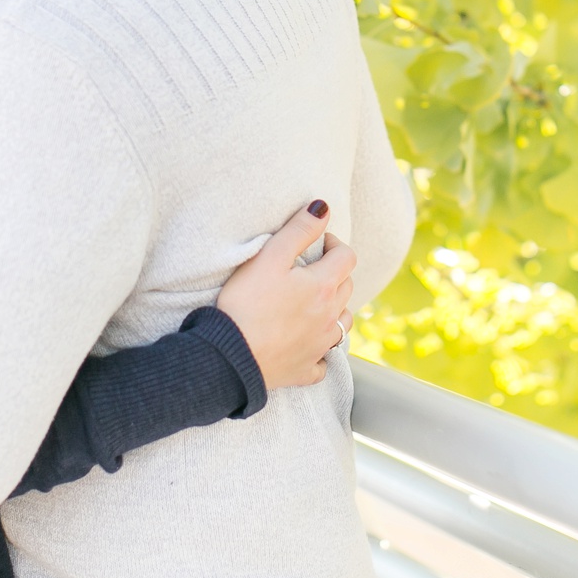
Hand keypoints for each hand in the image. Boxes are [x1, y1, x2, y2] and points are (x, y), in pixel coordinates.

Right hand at [216, 199, 356, 389]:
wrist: (231, 357)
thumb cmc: (246, 303)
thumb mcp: (269, 257)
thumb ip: (299, 230)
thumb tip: (323, 207)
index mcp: (323, 287)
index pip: (346, 257)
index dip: (334, 244)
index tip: (318, 243)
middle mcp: (329, 317)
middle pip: (347, 288)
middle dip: (335, 273)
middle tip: (312, 268)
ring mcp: (320, 346)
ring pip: (343, 323)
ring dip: (335, 310)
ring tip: (315, 304)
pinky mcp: (305, 370)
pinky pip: (323, 361)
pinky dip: (320, 352)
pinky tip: (308, 346)